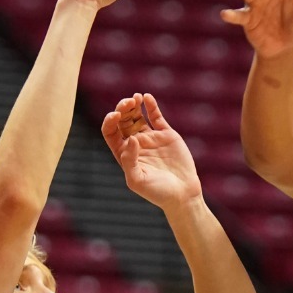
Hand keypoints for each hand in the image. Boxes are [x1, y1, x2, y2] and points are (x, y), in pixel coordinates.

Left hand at [101, 93, 201, 210]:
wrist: (182, 194)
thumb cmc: (157, 192)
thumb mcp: (137, 180)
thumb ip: (129, 160)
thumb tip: (131, 139)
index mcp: (124, 154)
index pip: (111, 132)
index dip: (110, 121)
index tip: (115, 116)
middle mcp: (135, 144)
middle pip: (123, 120)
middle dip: (122, 109)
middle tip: (127, 103)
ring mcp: (151, 138)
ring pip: (137, 116)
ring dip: (134, 105)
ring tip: (136, 98)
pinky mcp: (166, 135)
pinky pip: (156, 116)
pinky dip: (151, 106)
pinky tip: (147, 97)